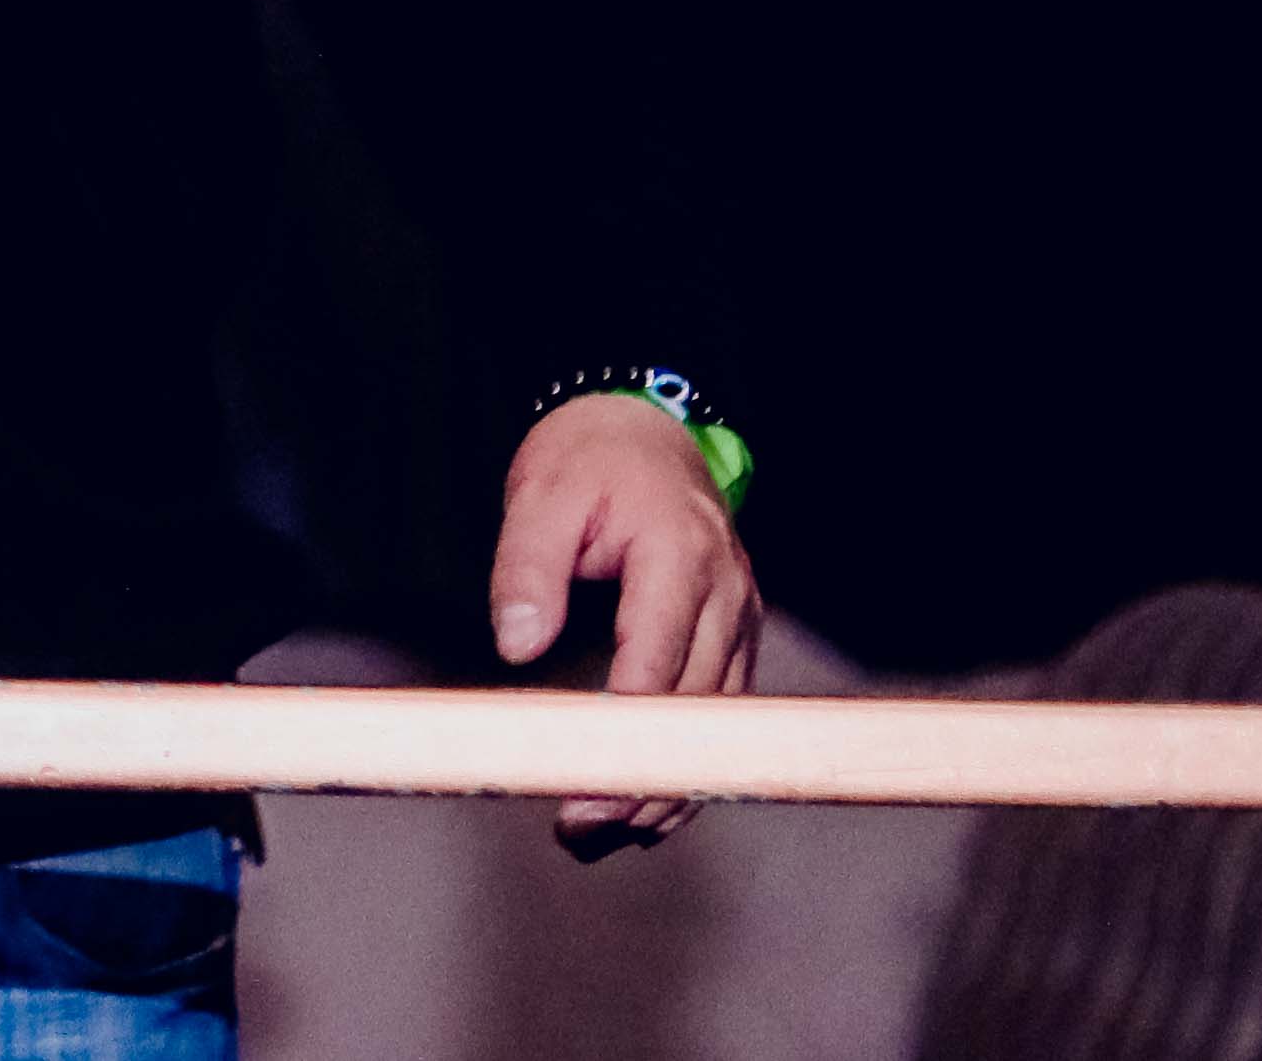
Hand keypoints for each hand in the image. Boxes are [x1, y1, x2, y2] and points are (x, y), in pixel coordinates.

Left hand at [490, 393, 760, 845]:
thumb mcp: (541, 497)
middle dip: (646, 777)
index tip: (586, 784)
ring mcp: (741, 618)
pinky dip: (692, 762)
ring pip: (719, 725)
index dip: (627, 732)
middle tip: (581, 826)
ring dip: (671, 783)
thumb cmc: (589, 461)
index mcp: (680, 557)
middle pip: (697, 709)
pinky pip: (722, 713)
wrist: (643, 431)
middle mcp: (728, 595)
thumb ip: (527, 569)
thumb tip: (519, 647)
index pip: (658, 661)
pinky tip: (650, 804)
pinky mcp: (736, 636)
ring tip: (603, 830)